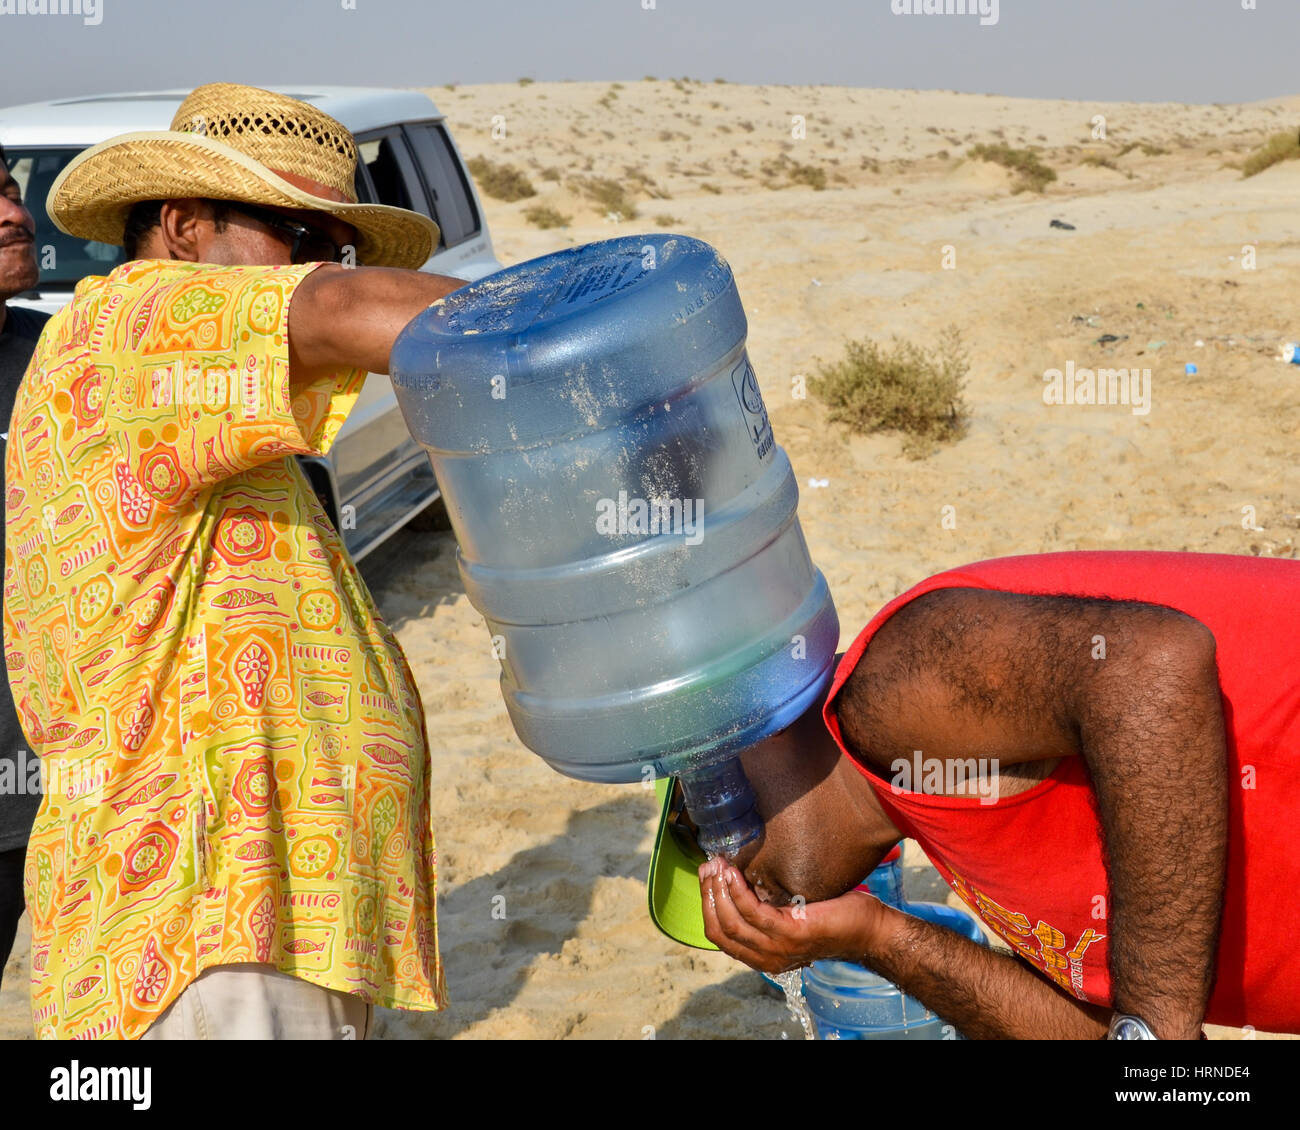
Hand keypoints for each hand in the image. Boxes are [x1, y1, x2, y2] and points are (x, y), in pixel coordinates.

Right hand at [698, 857, 885, 974]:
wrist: (869, 930)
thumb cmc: (832, 917)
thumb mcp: (790, 916)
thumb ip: (766, 910)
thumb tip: (742, 879)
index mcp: (762, 955)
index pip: (719, 935)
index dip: (707, 905)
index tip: (706, 877)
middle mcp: (766, 957)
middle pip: (720, 929)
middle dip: (708, 895)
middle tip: (707, 866)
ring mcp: (778, 949)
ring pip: (731, 923)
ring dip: (719, 891)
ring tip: (718, 865)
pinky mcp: (792, 934)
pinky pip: (754, 913)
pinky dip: (739, 892)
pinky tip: (735, 873)